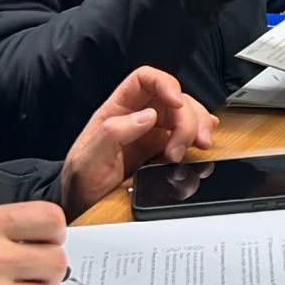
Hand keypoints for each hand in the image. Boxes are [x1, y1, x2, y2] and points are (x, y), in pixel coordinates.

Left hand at [61, 67, 219, 218]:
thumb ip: (113, 134)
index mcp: (118, 109)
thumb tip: (147, 116)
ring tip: (198, 146)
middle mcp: (138, 115)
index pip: (145, 79)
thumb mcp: (88, 159)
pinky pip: (188, 133)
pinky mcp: (164, 148)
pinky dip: (200, 133)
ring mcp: (153, 132)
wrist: (83, 205)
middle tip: (180, 148)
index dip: (165, 83)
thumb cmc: (81, 181)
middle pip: (173, 98)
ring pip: (185, 113)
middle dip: (186, 118)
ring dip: (197, 126)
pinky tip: (204, 141)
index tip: (177, 103)